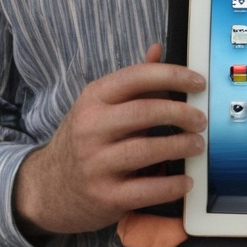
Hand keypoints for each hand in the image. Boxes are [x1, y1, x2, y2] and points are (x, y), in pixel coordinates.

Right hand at [14, 44, 206, 236]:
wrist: (46, 189)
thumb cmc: (83, 140)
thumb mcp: (100, 106)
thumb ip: (133, 81)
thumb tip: (158, 50)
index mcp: (93, 99)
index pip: (138, 77)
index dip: (173, 76)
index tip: (198, 83)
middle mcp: (90, 129)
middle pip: (145, 112)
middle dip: (181, 113)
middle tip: (201, 119)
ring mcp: (94, 164)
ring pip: (147, 150)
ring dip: (180, 146)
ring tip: (197, 145)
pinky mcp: (103, 196)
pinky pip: (145, 190)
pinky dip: (171, 185)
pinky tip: (186, 180)